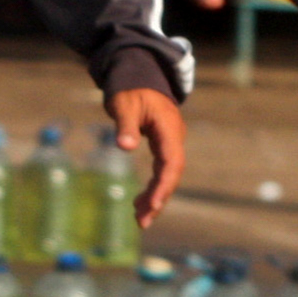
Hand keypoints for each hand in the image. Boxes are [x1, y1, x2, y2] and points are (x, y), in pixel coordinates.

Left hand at [106, 87, 186, 225]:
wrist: (140, 74)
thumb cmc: (130, 88)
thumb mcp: (123, 103)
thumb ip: (125, 124)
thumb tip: (124, 147)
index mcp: (168, 128)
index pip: (171, 161)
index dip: (164, 184)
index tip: (153, 203)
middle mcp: (174, 137)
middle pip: (171, 173)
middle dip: (159, 198)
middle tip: (143, 222)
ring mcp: (170, 142)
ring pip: (167, 175)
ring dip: (156, 197)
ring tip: (140, 219)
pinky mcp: (163, 146)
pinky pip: (161, 171)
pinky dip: (152, 188)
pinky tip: (140, 202)